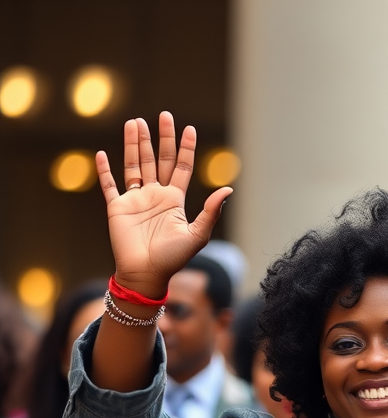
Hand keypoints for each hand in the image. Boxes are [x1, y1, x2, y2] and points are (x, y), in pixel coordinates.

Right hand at [96, 111, 232, 298]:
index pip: (181, 167)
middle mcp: (155, 196)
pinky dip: (105, 170)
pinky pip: (110, 185)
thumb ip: (211, 212)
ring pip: (134, 165)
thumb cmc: (173, 258)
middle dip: (160, 138)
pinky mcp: (116, 208)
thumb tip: (228, 189)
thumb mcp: (197, 235)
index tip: (189, 128)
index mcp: (174, 200)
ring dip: (134, 144)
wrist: (146, 274)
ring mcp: (135, 200)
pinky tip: (102, 153)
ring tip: (135, 122)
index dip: (185, 148)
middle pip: (158, 159)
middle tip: (163, 115)